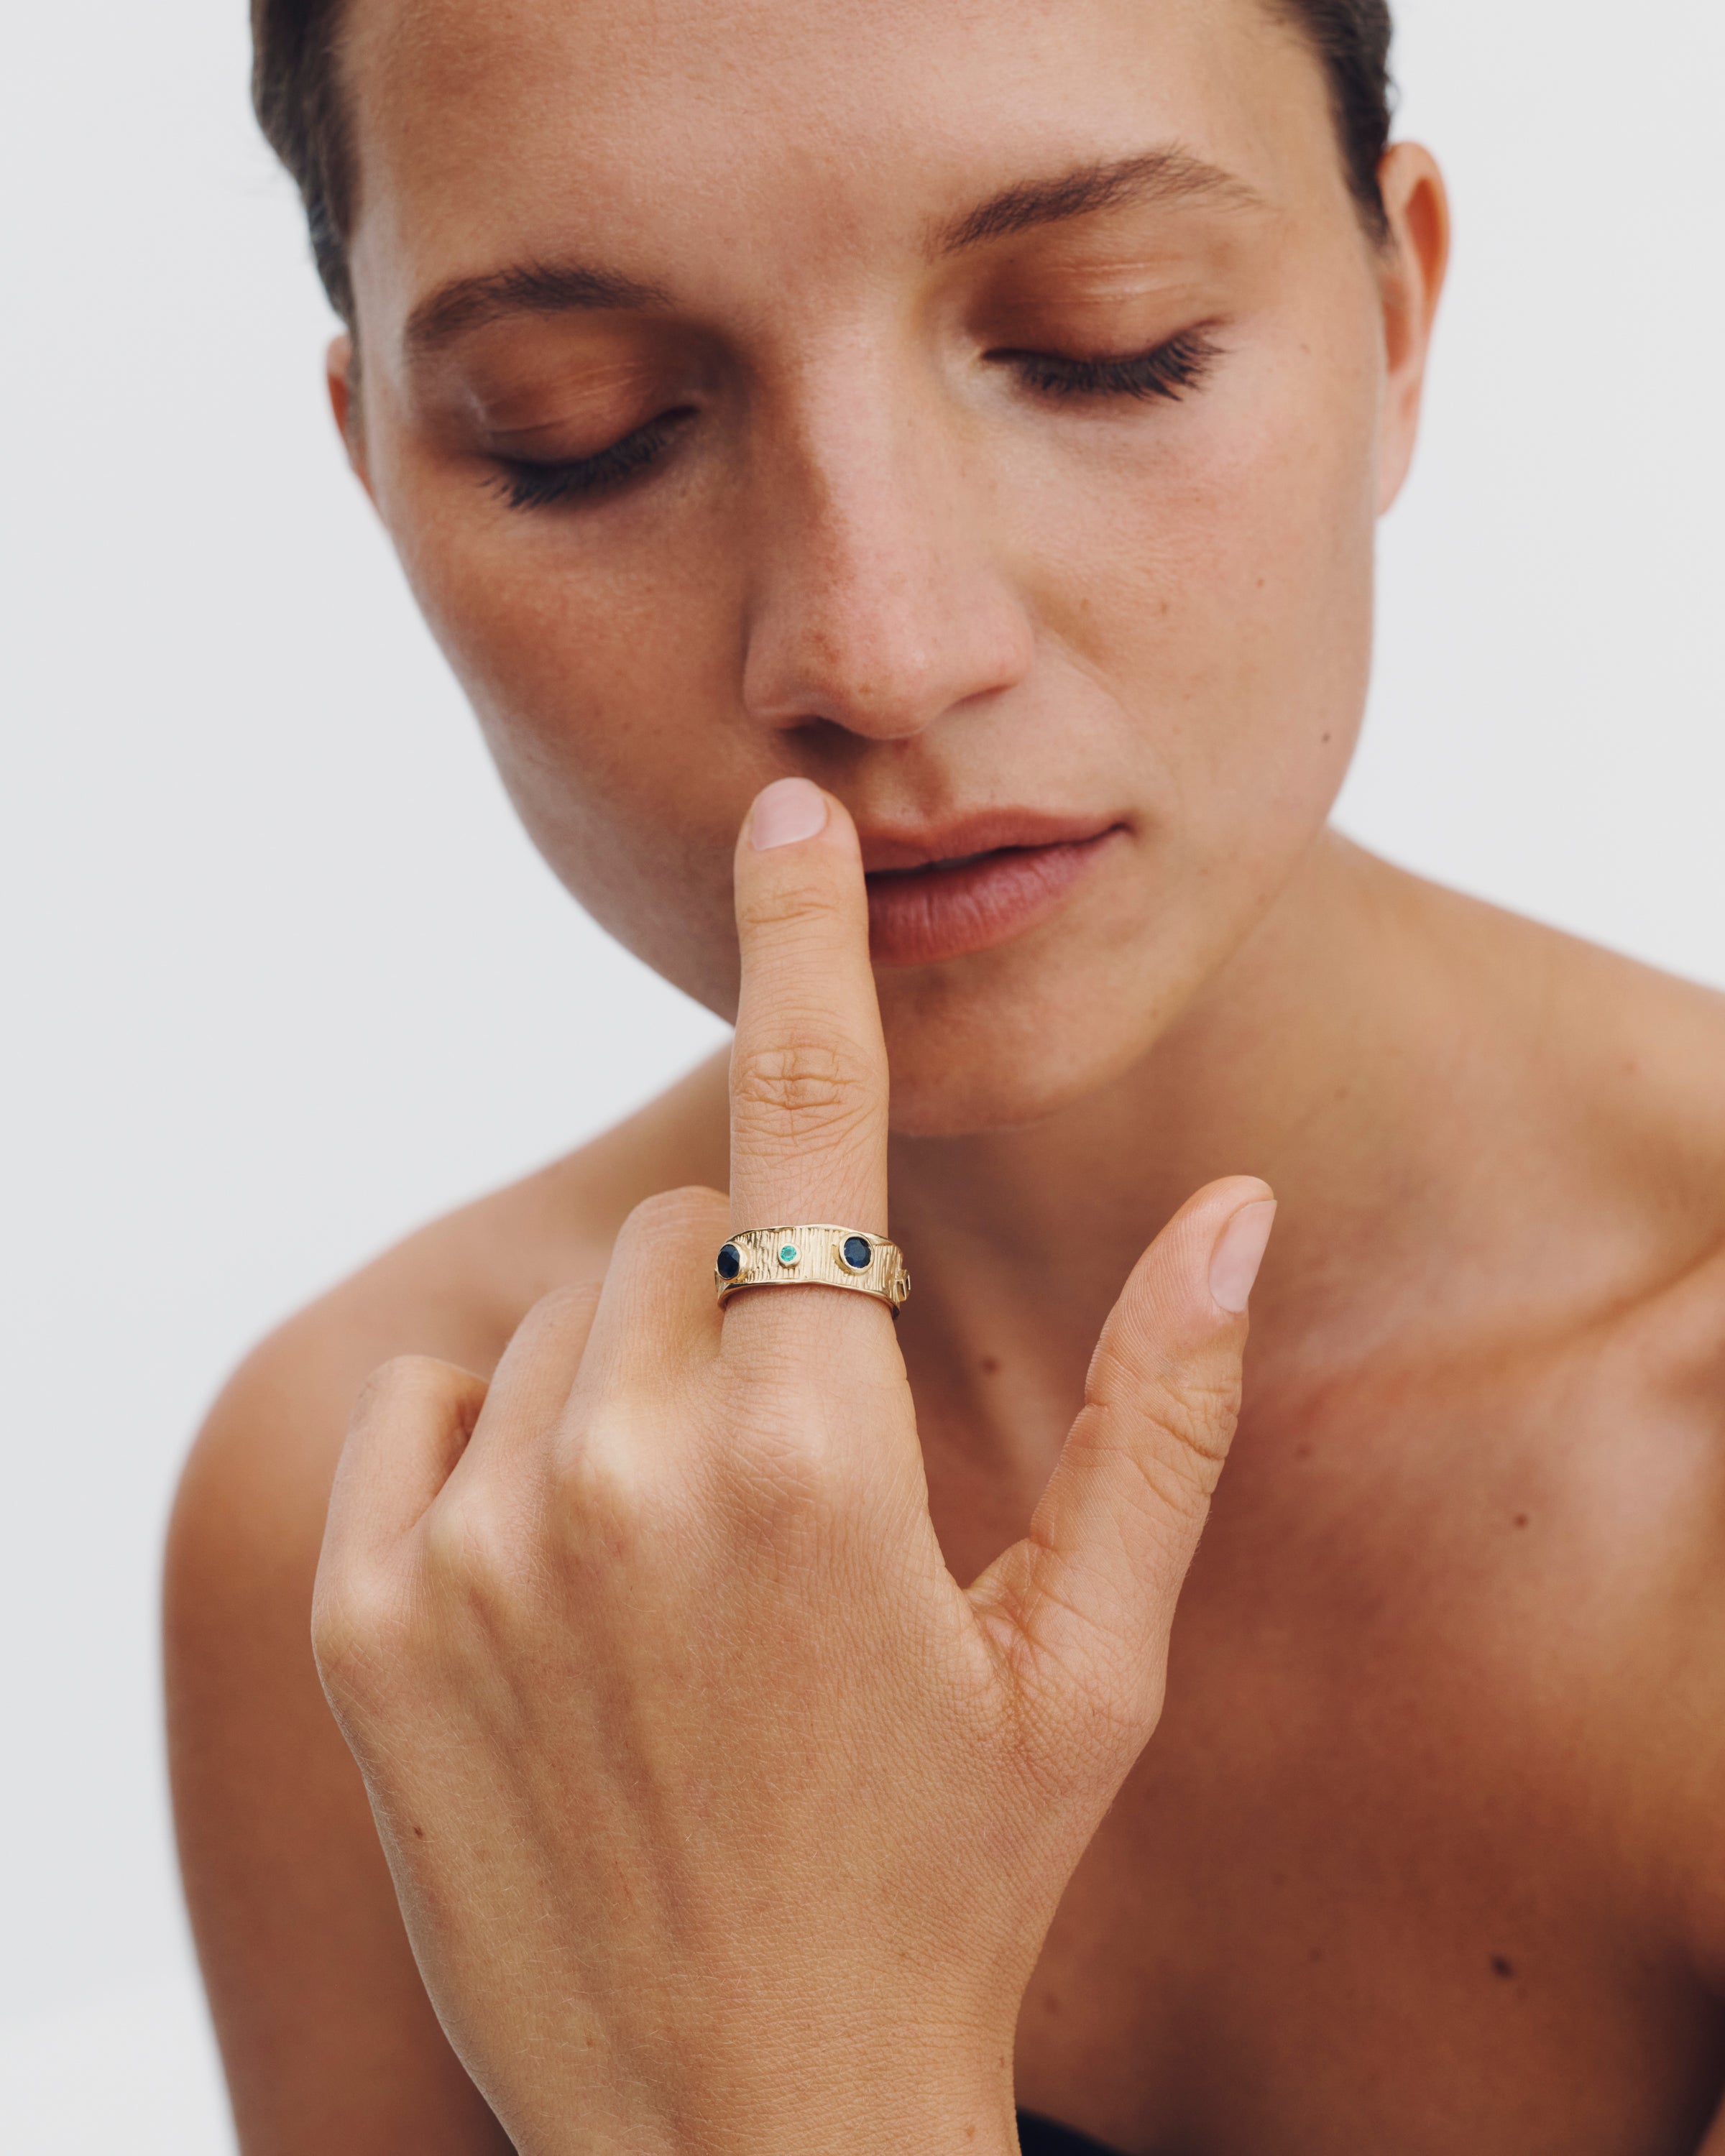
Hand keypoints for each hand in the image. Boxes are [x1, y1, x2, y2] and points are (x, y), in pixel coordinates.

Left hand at [313, 776, 1275, 2155]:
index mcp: (825, 1458)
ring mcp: (479, 1549)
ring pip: (557, 1323)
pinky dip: (492, 1441)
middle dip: (750, 1307)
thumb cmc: (948, 1885)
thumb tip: (1239, 1210)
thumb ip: (1161, 1413)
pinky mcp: (370, 1622)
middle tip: (804, 1481)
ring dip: (630, 1386)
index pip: (810, 1124)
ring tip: (692, 1567)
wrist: (742, 2128)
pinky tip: (560, 1577)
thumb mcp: (1086, 1666)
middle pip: (678, 1239)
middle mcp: (631, 1473)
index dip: (805, 949)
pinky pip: (426, 1402)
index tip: (782, 818)